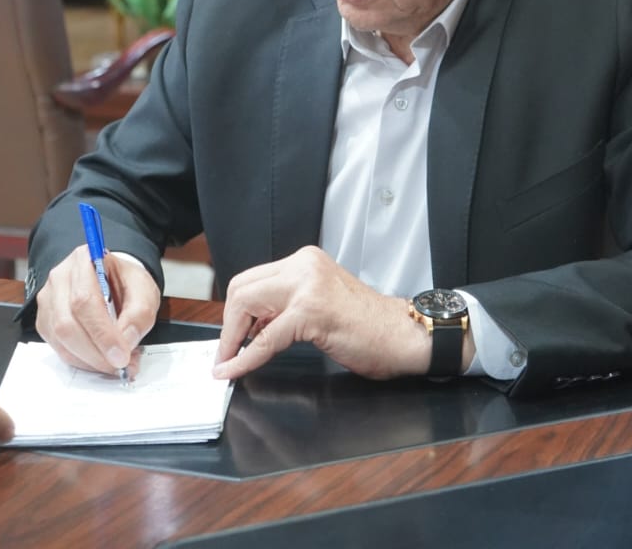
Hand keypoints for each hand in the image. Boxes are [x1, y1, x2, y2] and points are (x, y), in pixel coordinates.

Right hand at [35, 244, 160, 375]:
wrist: (113, 281)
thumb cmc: (125, 282)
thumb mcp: (144, 289)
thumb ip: (140, 312)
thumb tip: (126, 340)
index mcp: (84, 260)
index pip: (85, 301)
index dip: (102, 333)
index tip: (121, 355)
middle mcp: (60, 278)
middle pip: (67, 323)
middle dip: (96, 352)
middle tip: (121, 364)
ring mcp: (48, 301)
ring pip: (61, 340)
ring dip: (90, 360)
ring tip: (115, 363)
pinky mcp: (45, 322)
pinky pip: (59, 349)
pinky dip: (81, 360)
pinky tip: (100, 359)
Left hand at [213, 246, 432, 380]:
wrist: (405, 335)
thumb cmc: (369, 326)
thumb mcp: (321, 303)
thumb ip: (287, 305)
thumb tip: (250, 326)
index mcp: (305, 261)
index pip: (251, 278)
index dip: (234, 312)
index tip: (229, 338)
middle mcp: (303, 265)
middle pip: (242, 288)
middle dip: (228, 324)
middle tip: (227, 352)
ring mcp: (307, 286)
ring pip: (246, 305)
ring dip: (231, 339)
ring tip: (228, 362)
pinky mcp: (311, 311)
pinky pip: (265, 338)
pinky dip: (245, 358)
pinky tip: (235, 370)